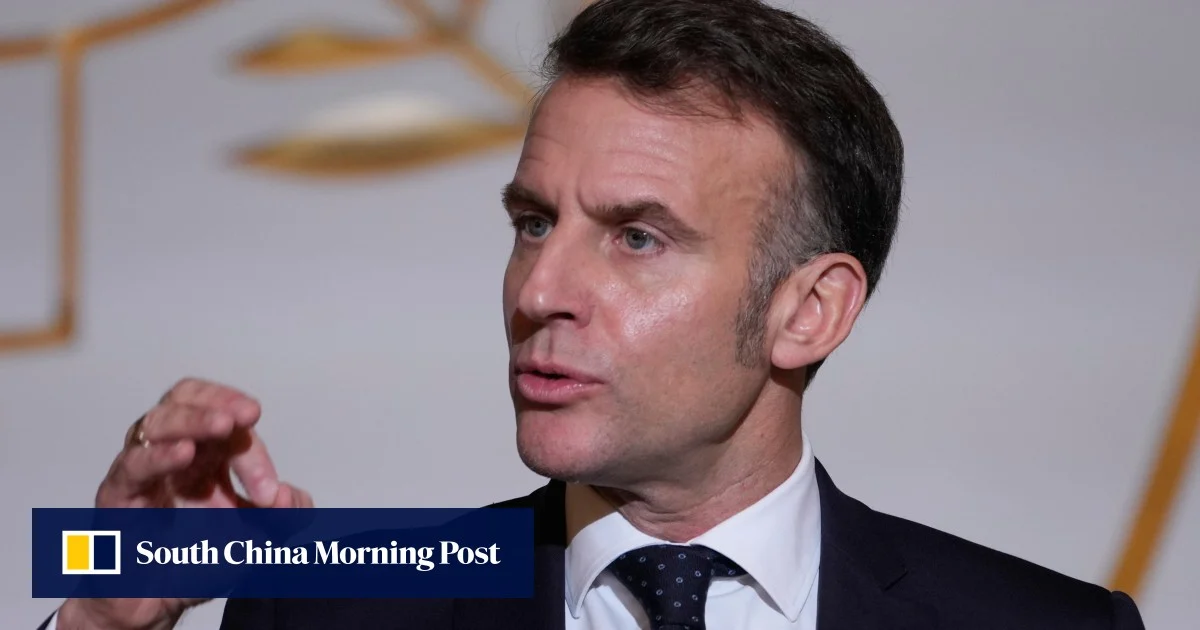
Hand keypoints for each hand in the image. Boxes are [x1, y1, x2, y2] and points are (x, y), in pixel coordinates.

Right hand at [57, 378, 312, 629]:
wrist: (159, 602)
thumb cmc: (196, 558)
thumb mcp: (259, 536)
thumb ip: (285, 516)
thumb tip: (289, 497)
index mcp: (207, 453)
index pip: (230, 428)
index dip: (253, 451)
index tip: (270, 490)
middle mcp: (173, 452)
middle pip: (186, 400)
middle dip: (219, 401)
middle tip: (248, 414)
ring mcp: (143, 470)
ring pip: (157, 422)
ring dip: (192, 419)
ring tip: (223, 425)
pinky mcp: (117, 496)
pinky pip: (131, 466)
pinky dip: (156, 456)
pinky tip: (183, 453)